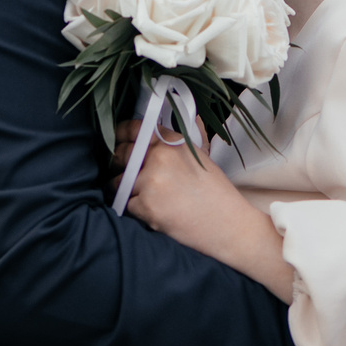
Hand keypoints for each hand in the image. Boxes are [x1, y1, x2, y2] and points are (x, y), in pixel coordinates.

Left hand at [115, 117, 295, 302]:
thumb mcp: (202, 156)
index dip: (120, 134)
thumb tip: (181, 120)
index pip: (134, 129)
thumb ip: (183, 139)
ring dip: (127, 189)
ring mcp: (151, 182)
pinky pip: (126, 204)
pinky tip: (155, 211)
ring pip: (119, 182)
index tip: (117, 140)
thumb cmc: (217, 193)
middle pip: (121, 154)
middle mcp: (159, 158)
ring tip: (149, 197)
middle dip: (118, 163)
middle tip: (125, 172)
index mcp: (173, 142)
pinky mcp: (145, 206)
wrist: (228, 226)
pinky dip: (136, 209)